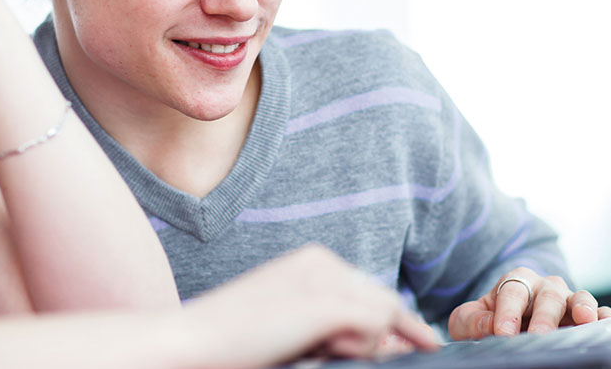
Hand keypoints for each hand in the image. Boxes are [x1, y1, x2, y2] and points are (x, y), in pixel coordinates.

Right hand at [183, 245, 439, 367]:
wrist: (190, 347)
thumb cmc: (235, 346)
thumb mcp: (296, 332)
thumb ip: (338, 331)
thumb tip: (394, 343)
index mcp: (312, 262)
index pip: (371, 293)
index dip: (395, 325)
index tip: (420, 344)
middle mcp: (323, 261)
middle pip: (385, 300)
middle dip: (391, 334)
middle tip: (397, 348)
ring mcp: (325, 279)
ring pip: (387, 314)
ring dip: (366, 346)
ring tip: (317, 347)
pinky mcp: (327, 302)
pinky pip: (377, 328)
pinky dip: (361, 348)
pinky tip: (322, 349)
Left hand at [447, 267, 610, 339]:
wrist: (505, 325)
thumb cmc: (488, 320)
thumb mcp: (470, 319)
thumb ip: (472, 320)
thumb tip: (488, 326)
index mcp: (515, 281)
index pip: (512, 292)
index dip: (507, 313)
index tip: (502, 334)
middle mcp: (545, 287)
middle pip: (548, 296)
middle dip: (544, 317)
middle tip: (539, 336)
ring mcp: (568, 300)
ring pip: (580, 297)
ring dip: (583, 308)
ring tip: (584, 320)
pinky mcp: (585, 316)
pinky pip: (599, 312)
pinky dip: (604, 317)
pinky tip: (605, 325)